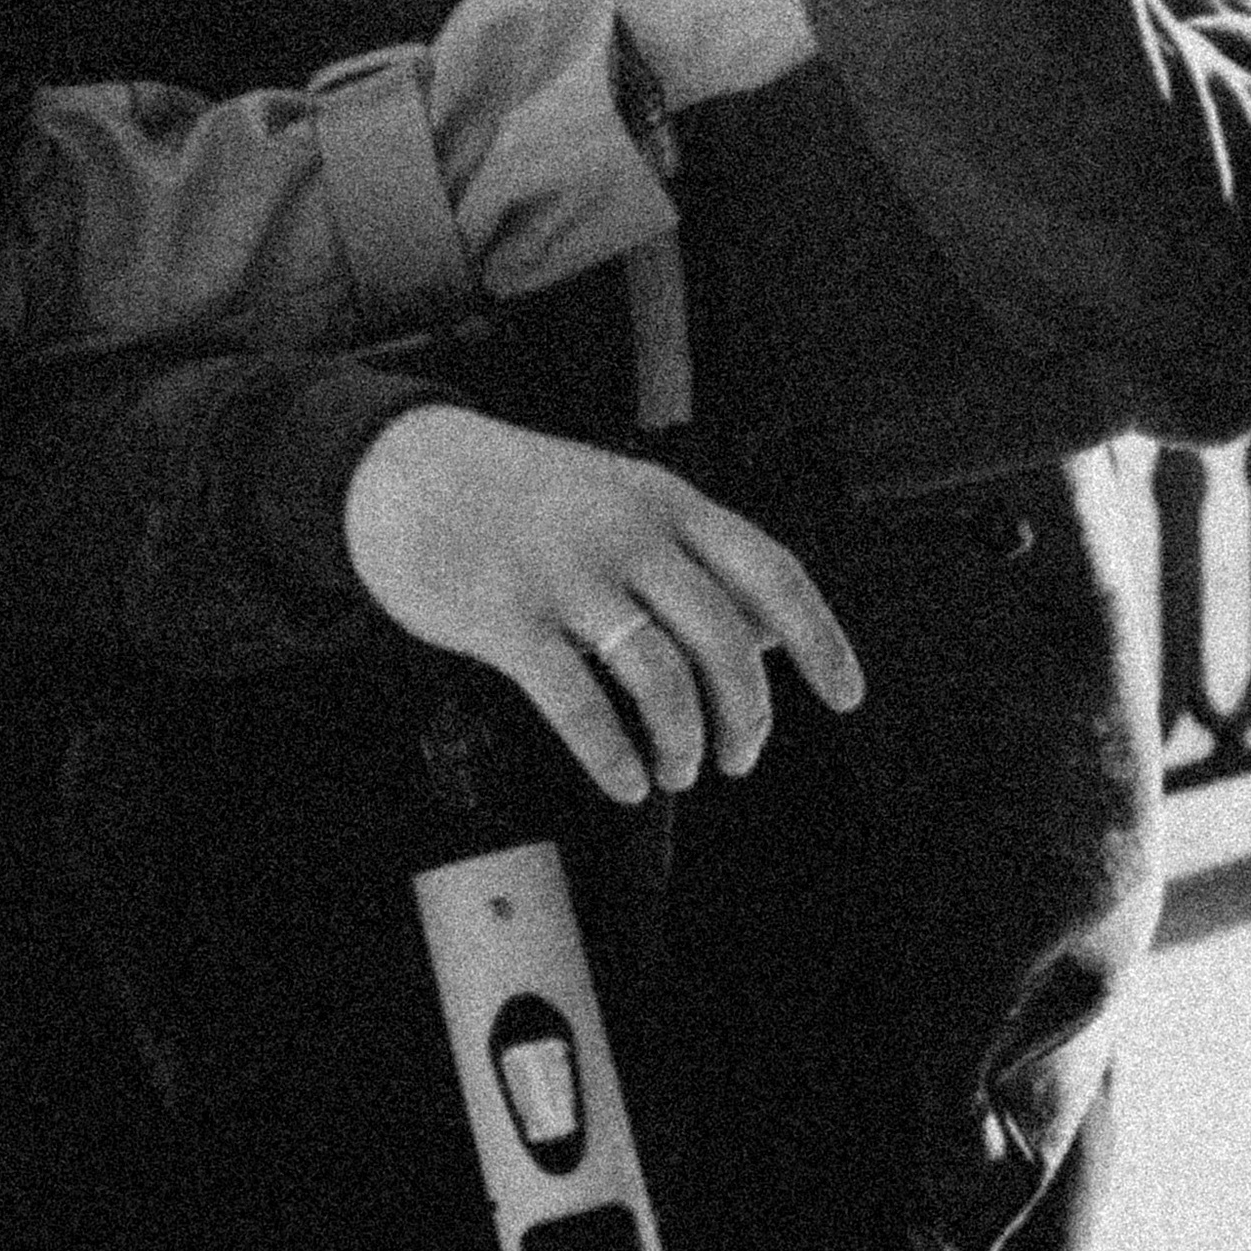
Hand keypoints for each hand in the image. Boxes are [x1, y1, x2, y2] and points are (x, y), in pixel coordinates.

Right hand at [342, 405, 862, 808]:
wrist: (403, 470)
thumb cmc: (520, 496)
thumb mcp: (620, 501)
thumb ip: (692, 562)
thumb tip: (768, 638)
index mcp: (666, 502)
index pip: (770, 571)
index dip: (820, 639)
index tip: (847, 695)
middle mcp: (627, 533)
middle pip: (724, 640)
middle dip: (747, 716)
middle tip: (739, 757)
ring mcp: (566, 574)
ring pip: (660, 679)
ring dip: (684, 744)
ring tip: (677, 770)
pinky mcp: (507, 618)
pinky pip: (579, 705)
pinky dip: (613, 757)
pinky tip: (623, 780)